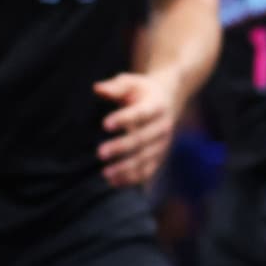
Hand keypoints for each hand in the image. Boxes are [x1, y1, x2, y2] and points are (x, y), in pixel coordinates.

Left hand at [94, 72, 174, 186]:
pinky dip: (132, 178)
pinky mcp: (159, 157)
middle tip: (100, 153)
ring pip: (145, 158)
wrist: (167, 100)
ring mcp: (162, 143)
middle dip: (121, 147)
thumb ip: (115, 86)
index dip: (124, 119)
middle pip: (142, 138)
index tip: (105, 124)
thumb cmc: (141, 91)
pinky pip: (147, 170)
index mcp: (156, 105)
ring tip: (105, 173)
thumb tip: (97, 88)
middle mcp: (162, 126)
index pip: (141, 113)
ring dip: (126, 167)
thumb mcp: (131, 83)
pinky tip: (113, 182)